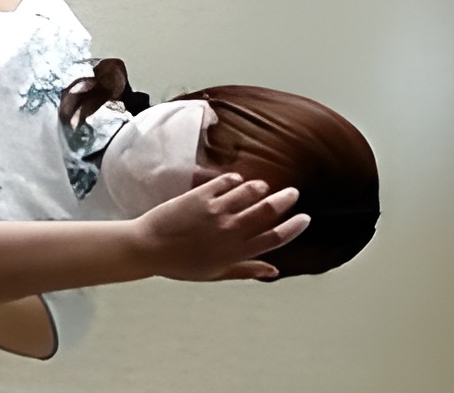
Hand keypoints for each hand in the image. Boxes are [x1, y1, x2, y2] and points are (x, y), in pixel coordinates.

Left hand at [131, 173, 309, 281]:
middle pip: (267, 210)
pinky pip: (225, 181)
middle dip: (285, 199)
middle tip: (293, 192)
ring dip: (260, 187)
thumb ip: (247, 270)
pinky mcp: (199, 195)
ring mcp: (215, 211)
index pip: (275, 237)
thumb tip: (274, 271)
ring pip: (249, 191)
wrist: (148, 248)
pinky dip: (234, 179)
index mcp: (236, 252)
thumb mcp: (217, 273)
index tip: (304, 217)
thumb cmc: (181, 265)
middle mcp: (230, 230)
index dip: (294, 227)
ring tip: (262, 186)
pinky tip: (236, 180)